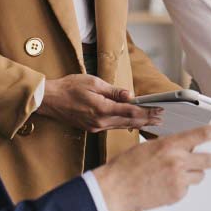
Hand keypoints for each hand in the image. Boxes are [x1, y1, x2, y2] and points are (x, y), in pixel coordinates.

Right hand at [37, 74, 162, 131]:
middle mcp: (100, 122)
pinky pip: (113, 127)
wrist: (49, 100)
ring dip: (138, 123)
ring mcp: (96, 127)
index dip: (147, 112)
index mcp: (102, 109)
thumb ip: (113, 91)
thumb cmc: (68, 87)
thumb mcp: (92, 82)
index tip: (159, 110)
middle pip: (129, 122)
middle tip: (162, 118)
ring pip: (122, 126)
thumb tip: (130, 95)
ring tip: (152, 121)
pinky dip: (125, 124)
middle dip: (147, 119)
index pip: (131, 112)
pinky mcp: (92, 128)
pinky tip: (133, 123)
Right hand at [92, 124, 210, 210]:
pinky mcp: (177, 195)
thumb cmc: (126, 166)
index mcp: (170, 144)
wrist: (116, 188)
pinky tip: (164, 186)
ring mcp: (178, 180)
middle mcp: (177, 161)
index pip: (201, 135)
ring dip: (193, 175)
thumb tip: (184, 150)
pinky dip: (180, 187)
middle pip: (208, 159)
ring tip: (175, 175)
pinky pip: (186, 189)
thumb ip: (169, 148)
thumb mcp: (149, 147)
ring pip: (198, 176)